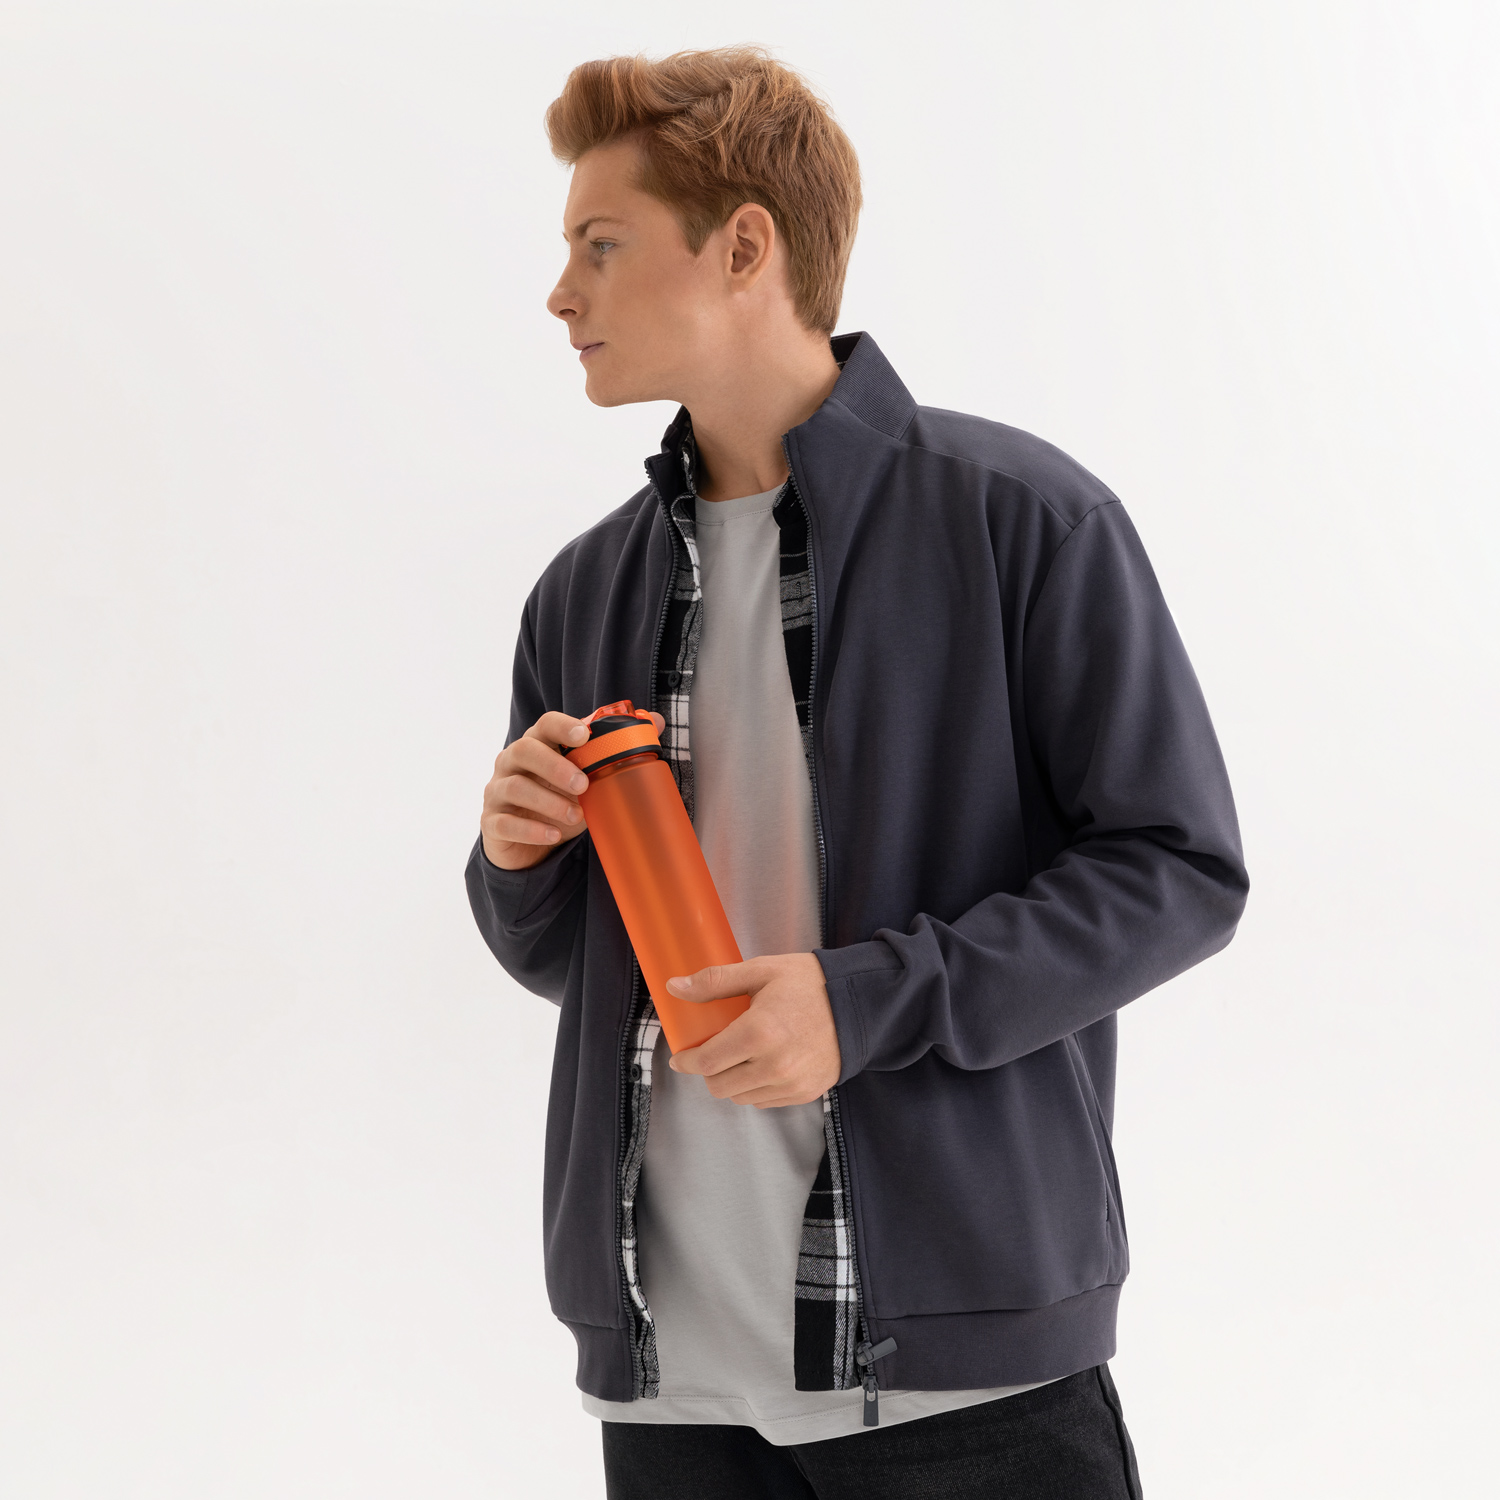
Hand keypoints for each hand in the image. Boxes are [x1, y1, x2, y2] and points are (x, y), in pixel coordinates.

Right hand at [480, 708, 664, 870]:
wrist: (528, 843)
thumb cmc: (558, 799)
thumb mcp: (587, 777)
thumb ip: (615, 749)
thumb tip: (656, 722)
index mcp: (536, 745)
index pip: (543, 724)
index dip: (561, 725)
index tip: (583, 734)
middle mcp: (510, 762)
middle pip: (524, 750)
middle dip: (555, 766)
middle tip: (583, 784)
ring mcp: (497, 791)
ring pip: (515, 787)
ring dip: (548, 801)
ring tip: (576, 816)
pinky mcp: (491, 822)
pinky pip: (504, 822)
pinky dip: (530, 829)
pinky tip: (553, 835)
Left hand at [666, 953, 839, 1107]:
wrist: (859, 1003)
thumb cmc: (810, 983)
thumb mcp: (760, 971)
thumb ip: (715, 981)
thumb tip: (676, 987)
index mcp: (759, 1032)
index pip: (706, 1062)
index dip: (686, 1061)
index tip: (680, 1056)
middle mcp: (774, 1065)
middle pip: (719, 1086)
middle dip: (708, 1071)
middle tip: (712, 1052)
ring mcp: (791, 1083)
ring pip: (740, 1096)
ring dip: (732, 1079)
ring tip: (741, 1054)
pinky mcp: (804, 1093)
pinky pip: (764, 1101)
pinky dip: (756, 1086)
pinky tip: (763, 1063)